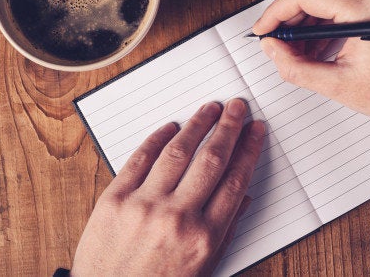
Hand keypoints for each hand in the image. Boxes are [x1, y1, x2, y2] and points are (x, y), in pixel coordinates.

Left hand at [71, 99, 264, 275]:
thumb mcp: (204, 268)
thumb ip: (225, 231)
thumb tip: (241, 196)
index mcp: (205, 237)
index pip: (235, 181)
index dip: (248, 150)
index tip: (255, 131)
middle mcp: (177, 217)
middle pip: (211, 160)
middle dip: (228, 128)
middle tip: (237, 107)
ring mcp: (144, 205)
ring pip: (177, 152)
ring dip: (197, 125)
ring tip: (210, 109)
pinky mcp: (114, 199)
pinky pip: (140, 159)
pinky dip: (157, 139)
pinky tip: (171, 127)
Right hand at [253, 0, 369, 124]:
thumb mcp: (337, 85)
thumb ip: (295, 66)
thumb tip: (271, 48)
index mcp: (366, 9)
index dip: (276, 12)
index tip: (263, 31)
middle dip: (290, 18)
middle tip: (277, 44)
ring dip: (306, 21)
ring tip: (297, 52)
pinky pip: (342, 2)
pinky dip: (323, 21)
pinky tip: (316, 48)